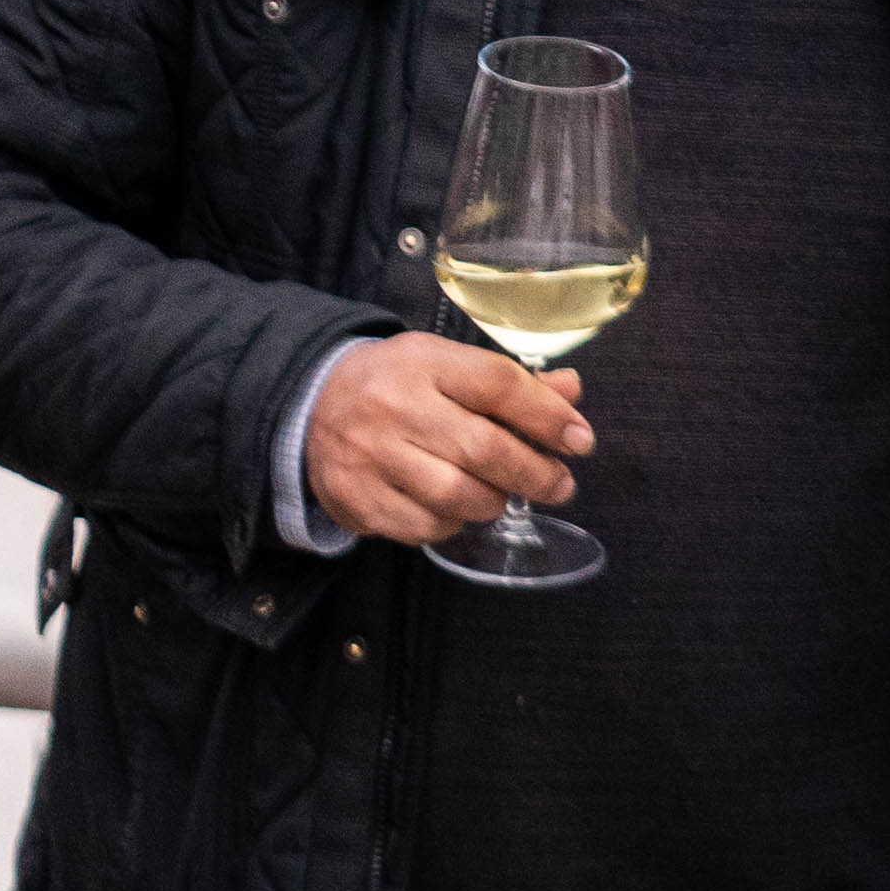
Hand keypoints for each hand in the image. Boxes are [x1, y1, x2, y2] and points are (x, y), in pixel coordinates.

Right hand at [302, 334, 589, 548]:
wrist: (310, 401)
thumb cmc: (397, 384)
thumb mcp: (447, 365)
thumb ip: (511, 384)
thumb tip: (572, 395)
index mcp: (422, 363)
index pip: (499, 385)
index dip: (548, 417)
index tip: (579, 441)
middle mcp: (390, 407)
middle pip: (484, 450)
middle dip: (536, 475)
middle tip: (558, 485)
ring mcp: (367, 456)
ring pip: (457, 497)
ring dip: (491, 502)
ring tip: (494, 493)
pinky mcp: (353, 497)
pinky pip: (424, 527)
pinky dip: (449, 523)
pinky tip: (447, 506)